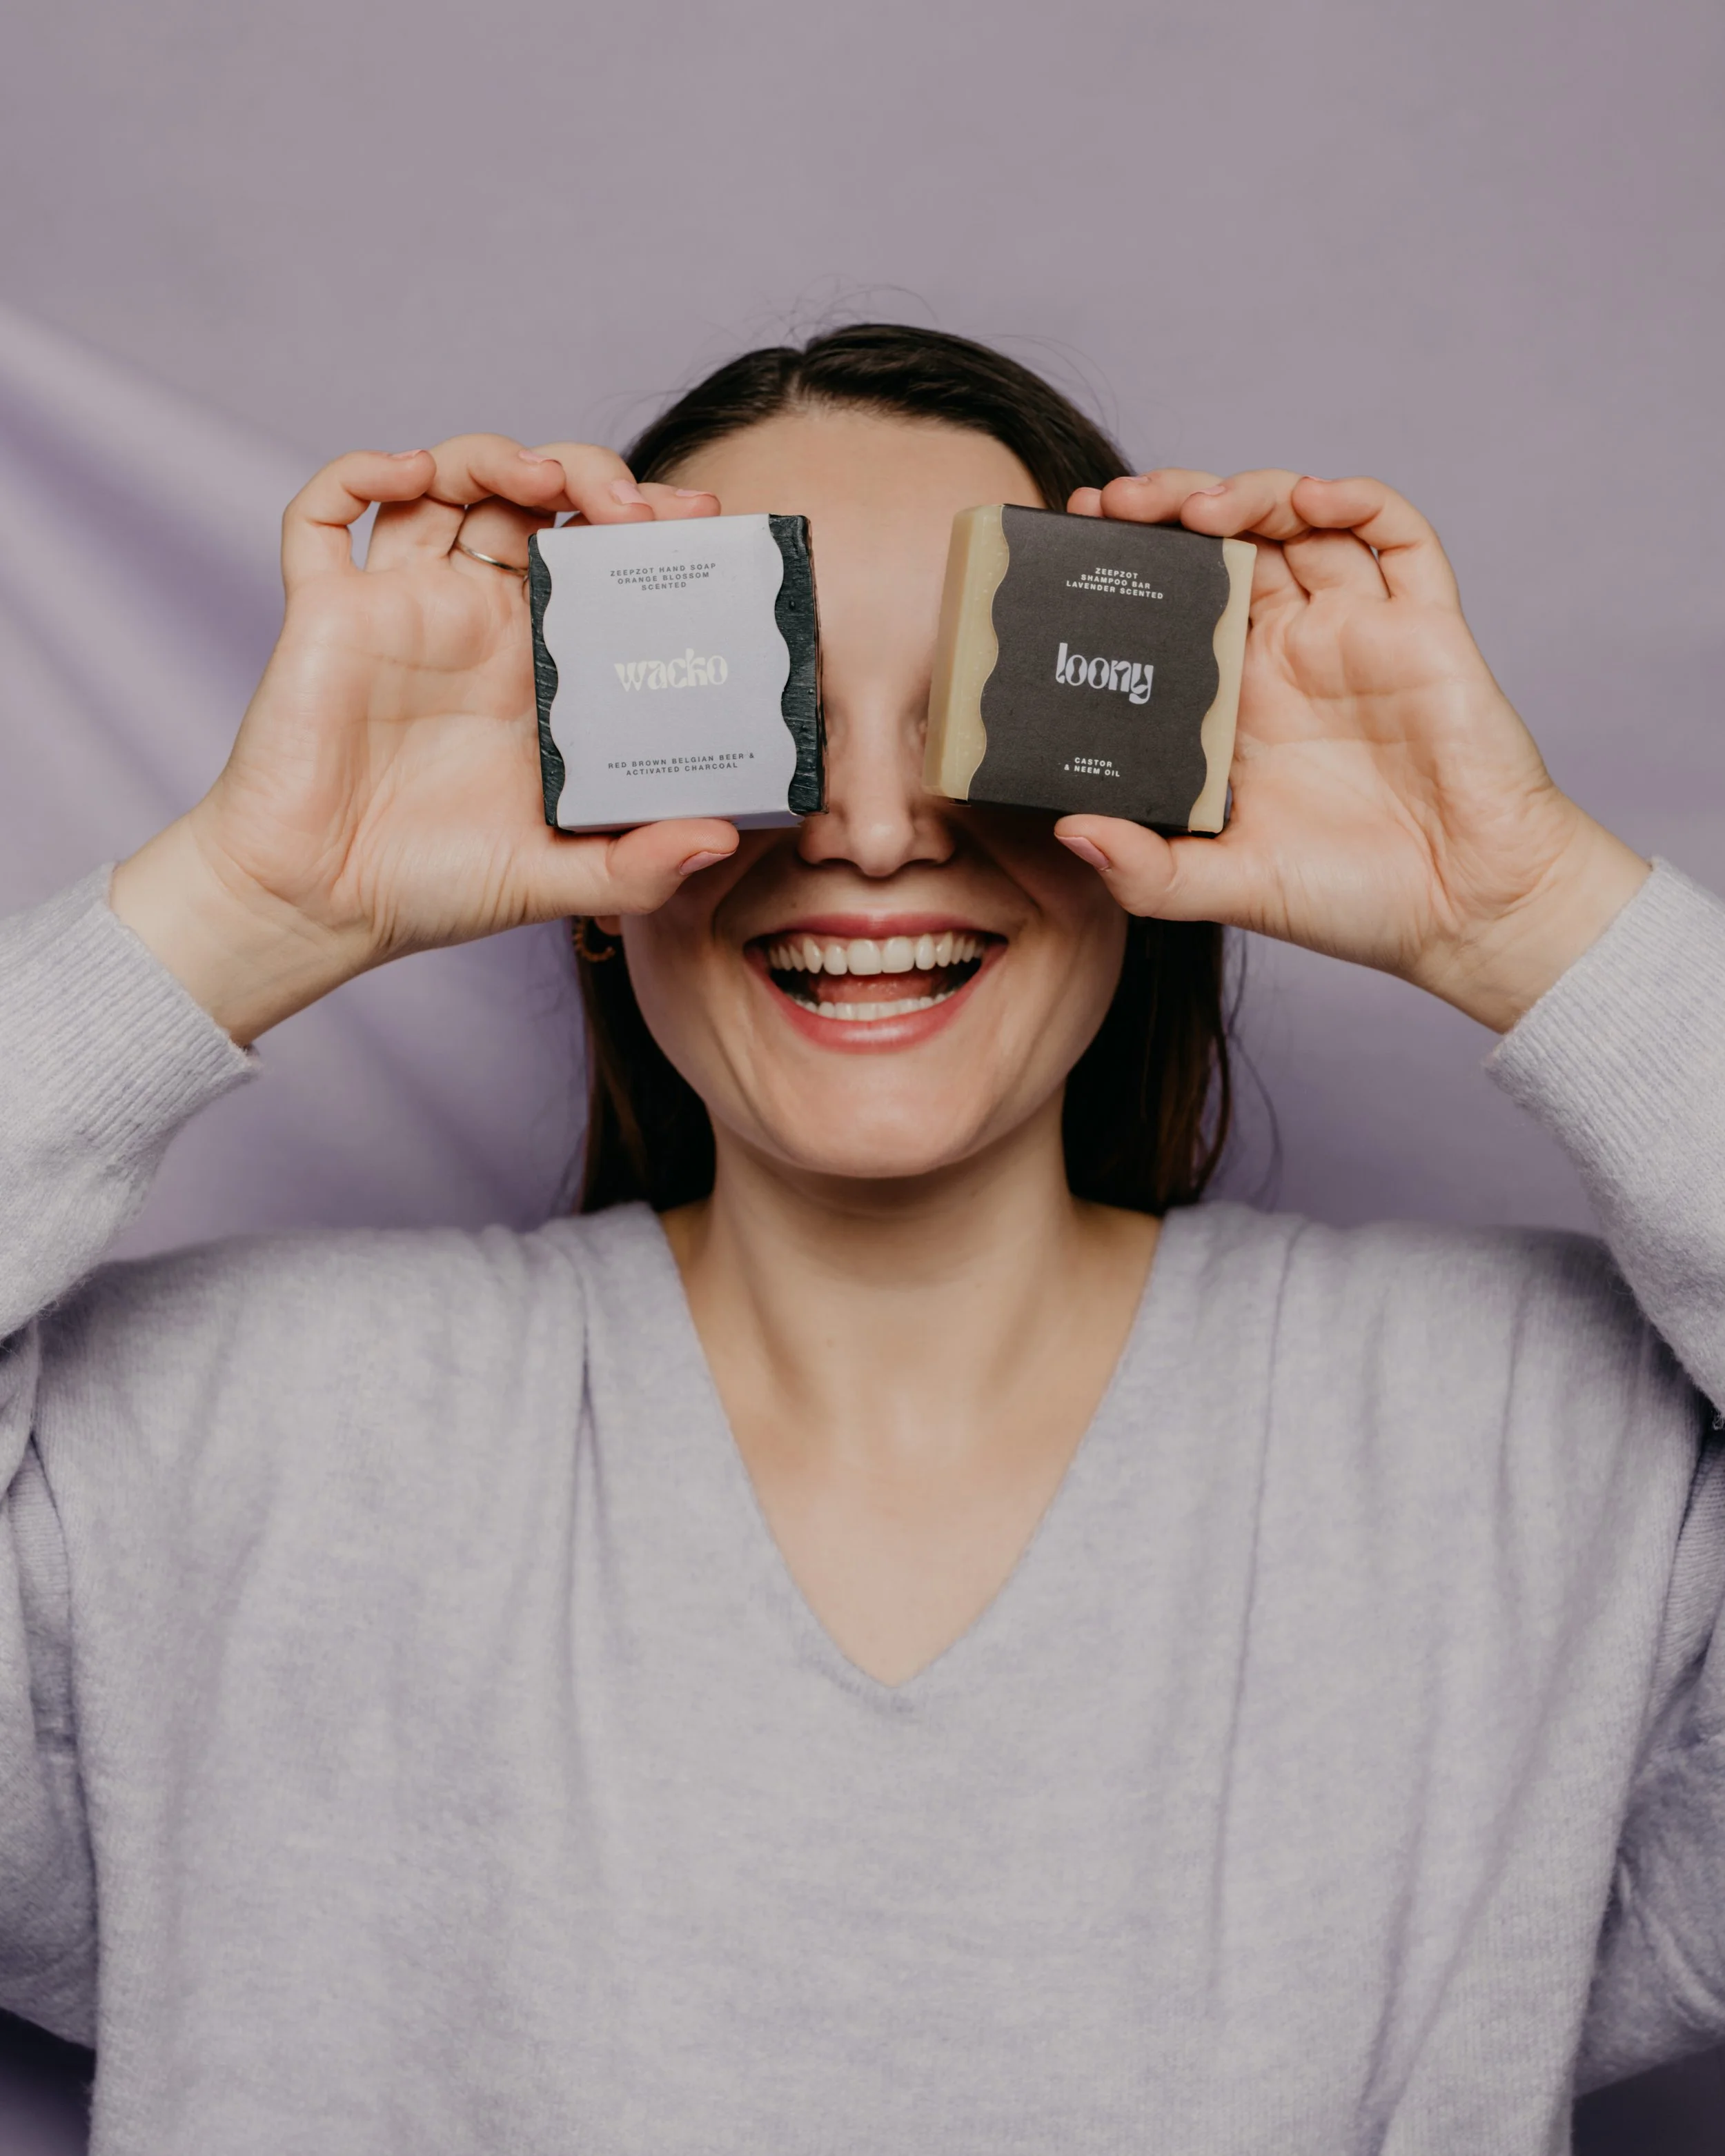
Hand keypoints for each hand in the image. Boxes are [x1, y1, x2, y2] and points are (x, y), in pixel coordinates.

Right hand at [111, 435, 734, 1041]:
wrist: (321, 908)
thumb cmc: (430, 888)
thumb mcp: (554, 881)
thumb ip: (638, 866)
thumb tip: (721, 840)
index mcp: (535, 667)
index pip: (599, 559)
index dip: (645, 523)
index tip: (697, 519)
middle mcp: (473, 622)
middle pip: (532, 501)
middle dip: (586, 474)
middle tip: (628, 506)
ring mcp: (399, 608)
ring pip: (445, 484)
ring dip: (492, 455)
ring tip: (539, 477)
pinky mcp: (326, 612)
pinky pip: (323, 515)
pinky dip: (360, 471)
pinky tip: (408, 474)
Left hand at [1056, 471, 1648, 1030]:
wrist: (1466, 915)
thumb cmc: (1356, 900)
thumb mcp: (1232, 887)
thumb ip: (1150, 869)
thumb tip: (1069, 832)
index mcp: (1240, 704)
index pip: (1175, 605)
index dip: (1132, 564)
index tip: (1078, 539)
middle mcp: (1294, 656)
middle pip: (1228, 545)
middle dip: (1171, 508)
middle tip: (1116, 502)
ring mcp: (1359, 634)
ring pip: (1302, 525)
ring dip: (1250, 494)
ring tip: (1201, 505)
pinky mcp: (1427, 629)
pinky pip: (1400, 540)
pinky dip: (1359, 501)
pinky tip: (1316, 498)